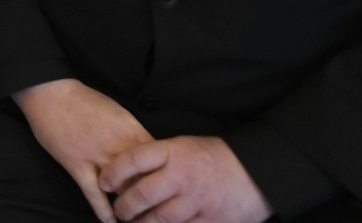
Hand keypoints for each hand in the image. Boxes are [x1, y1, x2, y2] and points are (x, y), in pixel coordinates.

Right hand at [14, 79, 156, 222]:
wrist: (51, 92)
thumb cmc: (84, 101)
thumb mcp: (117, 112)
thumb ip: (133, 134)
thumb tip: (147, 154)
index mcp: (131, 129)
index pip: (158, 160)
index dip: (166, 178)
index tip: (170, 192)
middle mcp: (118, 145)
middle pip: (144, 177)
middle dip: (153, 197)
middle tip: (159, 212)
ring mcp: (96, 155)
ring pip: (122, 188)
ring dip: (131, 206)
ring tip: (138, 220)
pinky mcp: (76, 164)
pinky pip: (93, 193)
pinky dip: (103, 209)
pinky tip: (112, 221)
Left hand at [102, 137, 272, 222]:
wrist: (258, 172)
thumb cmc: (215, 157)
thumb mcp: (184, 145)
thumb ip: (158, 158)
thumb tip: (126, 171)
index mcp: (174, 152)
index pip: (133, 159)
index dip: (113, 173)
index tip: (103, 181)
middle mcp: (183, 177)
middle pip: (141, 195)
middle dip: (123, 207)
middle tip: (119, 210)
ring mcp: (197, 201)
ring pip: (158, 219)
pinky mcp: (210, 221)